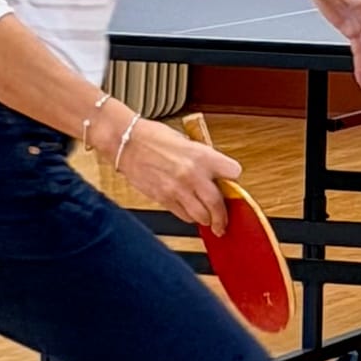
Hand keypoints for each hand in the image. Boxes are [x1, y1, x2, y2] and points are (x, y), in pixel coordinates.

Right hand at [109, 117, 238, 232]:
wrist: (127, 143)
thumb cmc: (154, 138)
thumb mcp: (187, 141)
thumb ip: (203, 158)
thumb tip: (216, 173)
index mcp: (202, 155)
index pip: (233, 173)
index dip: (233, 179)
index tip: (232, 183)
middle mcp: (192, 174)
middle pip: (217, 204)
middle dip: (222, 217)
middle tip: (223, 222)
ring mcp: (178, 189)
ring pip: (201, 216)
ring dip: (206, 219)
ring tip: (207, 218)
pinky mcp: (164, 199)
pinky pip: (183, 216)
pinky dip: (189, 216)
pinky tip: (189, 211)